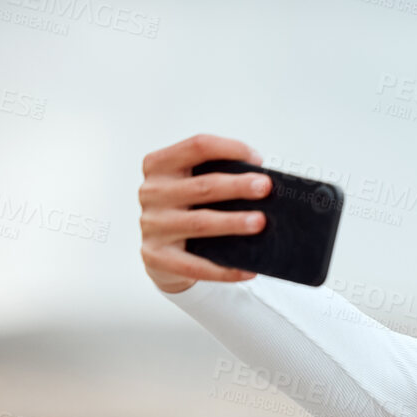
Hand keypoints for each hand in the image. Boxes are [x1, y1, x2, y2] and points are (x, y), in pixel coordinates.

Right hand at [139, 133, 269, 293]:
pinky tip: (248, 269)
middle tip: (265, 188)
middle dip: (237, 186)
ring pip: (199, 222)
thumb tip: (261, 184)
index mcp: (159, 166)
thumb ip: (216, 179)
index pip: (196, 146)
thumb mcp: (193, 188)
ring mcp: (152, 225)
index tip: (257, 159)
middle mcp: (151, 192)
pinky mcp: (156, 257)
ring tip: (260, 222)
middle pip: (201, 186)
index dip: (229, 148)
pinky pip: (195, 265)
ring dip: (233, 222)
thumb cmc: (187, 211)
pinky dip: (224, 269)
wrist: (162, 254)